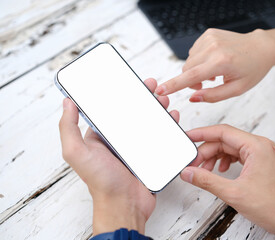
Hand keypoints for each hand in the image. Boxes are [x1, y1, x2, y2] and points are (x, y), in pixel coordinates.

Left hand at [59, 78, 179, 234]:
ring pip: (149, 122)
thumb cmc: (100, 181)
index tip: (130, 82)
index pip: (112, 109)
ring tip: (164, 101)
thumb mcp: (77, 152)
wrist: (125, 204)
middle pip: (134, 112)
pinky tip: (173, 118)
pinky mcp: (151, 155)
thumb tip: (67, 103)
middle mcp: (119, 140)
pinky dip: (168, 125)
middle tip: (152, 86)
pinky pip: (161, 136)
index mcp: (102, 136)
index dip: (121, 93)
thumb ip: (68, 128)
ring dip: (157, 108)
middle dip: (143, 97)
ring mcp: (137, 147)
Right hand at [155, 28, 274, 102]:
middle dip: (190, 80)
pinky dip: (200, 60)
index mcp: (222, 62)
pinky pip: (194, 51)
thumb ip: (213, 96)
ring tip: (213, 73)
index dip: (174, 85)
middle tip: (204, 86)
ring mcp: (210, 38)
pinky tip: (213, 62)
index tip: (160, 90)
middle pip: (187, 68)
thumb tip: (193, 98)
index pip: (191, 76)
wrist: (261, 48)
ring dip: (196, 70)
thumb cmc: (252, 69)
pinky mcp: (209, 33)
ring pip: (190, 60)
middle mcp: (214, 47)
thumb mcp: (236, 89)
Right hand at [180, 125, 274, 238]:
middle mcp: (260, 146)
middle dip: (206, 151)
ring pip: (230, 148)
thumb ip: (207, 180)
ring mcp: (261, 154)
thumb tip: (189, 172)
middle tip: (193, 164)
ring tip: (204, 170)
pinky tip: (219, 171)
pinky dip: (224, 161)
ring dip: (214, 157)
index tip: (188, 137)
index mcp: (256, 146)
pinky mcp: (261, 162)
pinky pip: (237, 155)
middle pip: (224, 140)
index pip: (223, 132)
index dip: (202, 133)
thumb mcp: (234, 193)